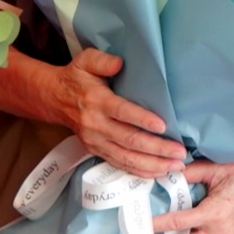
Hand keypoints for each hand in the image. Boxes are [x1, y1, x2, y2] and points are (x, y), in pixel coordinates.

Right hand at [41, 49, 190, 178]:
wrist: (53, 99)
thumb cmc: (76, 78)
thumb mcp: (85, 61)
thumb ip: (102, 60)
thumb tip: (120, 64)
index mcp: (97, 101)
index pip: (122, 112)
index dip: (142, 120)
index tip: (163, 126)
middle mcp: (96, 125)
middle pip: (129, 140)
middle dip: (157, 149)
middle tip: (180, 152)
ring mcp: (95, 142)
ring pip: (126, 158)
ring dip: (152, 165)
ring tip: (175, 166)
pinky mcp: (96, 151)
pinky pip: (120, 165)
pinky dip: (140, 171)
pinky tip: (158, 172)